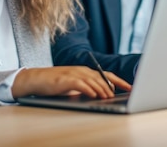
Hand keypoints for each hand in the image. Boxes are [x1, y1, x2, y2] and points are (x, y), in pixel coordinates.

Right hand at [12, 66, 131, 98]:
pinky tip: (93, 95)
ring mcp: (74, 73)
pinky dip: (88, 89)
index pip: (106, 74)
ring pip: (93, 80)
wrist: (37, 79)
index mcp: (86, 71)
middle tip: (121, 93)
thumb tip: (101, 94)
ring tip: (110, 96)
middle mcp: (82, 70)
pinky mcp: (65, 79)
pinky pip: (80, 83)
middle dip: (113, 86)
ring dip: (102, 89)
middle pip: (102, 77)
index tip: (130, 87)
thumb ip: (87, 87)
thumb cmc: (56, 83)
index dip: (119, 81)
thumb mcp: (75, 84)